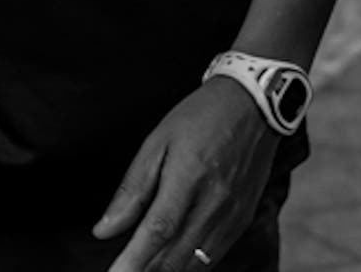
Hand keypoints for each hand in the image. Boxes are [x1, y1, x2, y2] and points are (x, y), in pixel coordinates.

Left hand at [94, 82, 280, 271]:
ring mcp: (232, 214)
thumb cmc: (202, 117)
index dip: (133, 261)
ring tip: (143, 268)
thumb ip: (132, 189)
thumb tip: (104, 230)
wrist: (256, 104)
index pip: (158, 232)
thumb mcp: (158, 142)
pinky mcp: (243, 219)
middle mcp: (215, 202)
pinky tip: (172, 261)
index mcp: (189, 178)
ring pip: (195, 264)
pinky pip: (213, 256)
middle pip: (175, 257)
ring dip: (167, 271)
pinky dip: (190, 265)